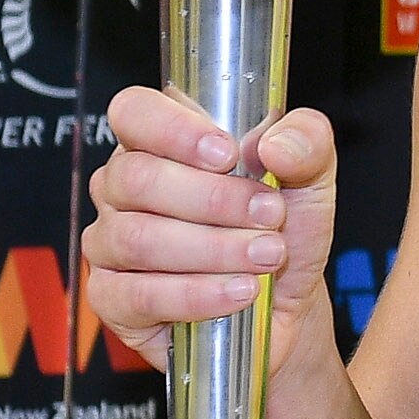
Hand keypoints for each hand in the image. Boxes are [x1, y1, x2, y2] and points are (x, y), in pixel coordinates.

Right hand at [78, 87, 341, 376]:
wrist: (286, 305)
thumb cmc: (281, 231)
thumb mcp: (310, 177)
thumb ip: (306, 141)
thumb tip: (275, 145)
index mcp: (158, 142)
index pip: (134, 112)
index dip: (173, 129)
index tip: (228, 154)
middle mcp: (122, 189)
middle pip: (137, 179)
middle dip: (213, 199)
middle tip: (269, 215)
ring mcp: (109, 244)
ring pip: (139, 239)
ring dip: (214, 249)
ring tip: (267, 255)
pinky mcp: (113, 300)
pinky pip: (138, 296)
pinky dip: (197, 294)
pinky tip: (239, 290)